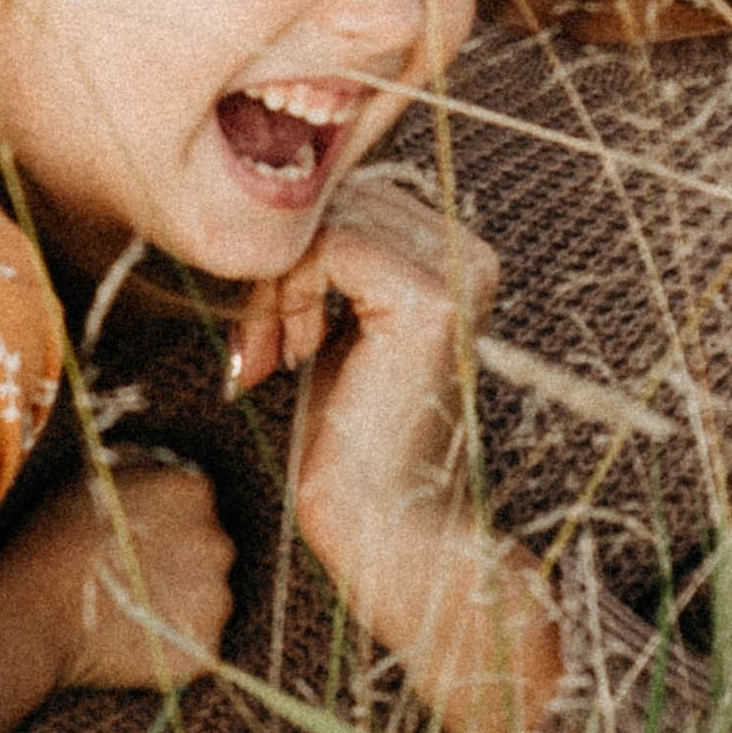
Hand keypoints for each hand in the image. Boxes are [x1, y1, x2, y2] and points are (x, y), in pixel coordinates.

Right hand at [0, 460, 233, 732]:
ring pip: (204, 600)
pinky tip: (128, 640)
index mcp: (192, 490)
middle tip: (128, 577)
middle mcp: (217, 541)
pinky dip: (169, 645)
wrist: (33, 610)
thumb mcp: (92, 476)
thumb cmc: (51, 539)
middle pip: (206, 551)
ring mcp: (215, 598)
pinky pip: (193, 645)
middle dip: (176, 563)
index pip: (194, 503)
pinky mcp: (202, 647)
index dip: (162, 522)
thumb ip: (140, 470)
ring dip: (175, 605)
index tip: (133, 539)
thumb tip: (154, 471)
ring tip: (125, 612)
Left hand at [241, 174, 561, 732]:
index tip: (268, 335)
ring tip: (269, 357)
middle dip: (277, 270)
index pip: (351, 200)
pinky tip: (285, 357)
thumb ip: (325, 268)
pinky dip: (286, 295)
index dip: (292, 255)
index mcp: (458, 256)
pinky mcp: (430, 297)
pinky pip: (327, 246)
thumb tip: (271, 204)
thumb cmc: (350, 443)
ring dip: (275, 287)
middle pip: (337, 200)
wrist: (387, 532)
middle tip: (259, 350)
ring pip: (325, 220)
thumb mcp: (333, 331)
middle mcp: (472, 253)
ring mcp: (458, 270)